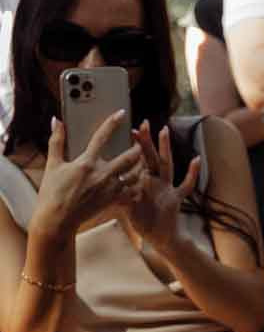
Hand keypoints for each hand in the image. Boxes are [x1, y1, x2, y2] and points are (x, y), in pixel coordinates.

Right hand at [29, 114, 141, 239]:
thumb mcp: (53, 165)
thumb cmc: (52, 192)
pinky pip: (134, 191)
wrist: (56, 219)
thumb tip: (56, 121)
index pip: (102, 137)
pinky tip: (141, 180)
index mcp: (86, 163)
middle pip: (130, 156)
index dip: (113, 123)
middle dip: (138, 147)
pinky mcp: (114, 201)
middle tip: (140, 141)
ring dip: (142, 165)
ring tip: (144, 159)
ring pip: (137, 174)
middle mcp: (102, 174)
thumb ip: (56, 141)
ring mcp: (110, 189)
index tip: (122, 112)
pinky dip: (140, 185)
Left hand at [118, 124, 197, 251]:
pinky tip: (197, 159)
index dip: (137, 145)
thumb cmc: (145, 222)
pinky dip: (193, 173)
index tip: (132, 129)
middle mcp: (157, 182)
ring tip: (164, 131)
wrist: (163, 237)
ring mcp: (167, 188)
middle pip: (151, 157)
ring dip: (165, 148)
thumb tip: (107, 184)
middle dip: (146, 141)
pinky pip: (186, 185)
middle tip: (142, 123)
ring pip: (166, 165)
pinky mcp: (176, 199)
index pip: (140, 159)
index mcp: (145, 182)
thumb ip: (122, 195)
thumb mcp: (131, 208)